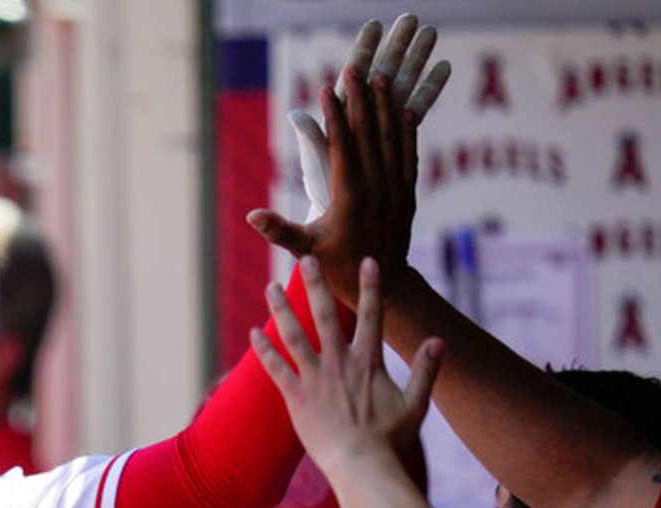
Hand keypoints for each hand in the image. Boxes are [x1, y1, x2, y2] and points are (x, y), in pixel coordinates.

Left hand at [254, 256, 440, 479]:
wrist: (362, 466)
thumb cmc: (390, 441)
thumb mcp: (416, 405)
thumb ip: (426, 371)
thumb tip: (440, 340)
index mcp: (369, 362)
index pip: (372, 315)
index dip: (370, 286)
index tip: (367, 261)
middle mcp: (340, 363)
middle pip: (324, 315)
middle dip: (314, 284)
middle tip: (305, 258)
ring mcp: (316, 379)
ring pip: (294, 335)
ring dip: (280, 309)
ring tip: (269, 286)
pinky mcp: (296, 398)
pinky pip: (276, 369)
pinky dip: (263, 351)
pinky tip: (252, 334)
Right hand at [255, 16, 449, 297]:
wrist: (384, 284)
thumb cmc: (338, 269)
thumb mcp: (305, 251)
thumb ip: (280, 230)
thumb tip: (252, 215)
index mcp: (349, 196)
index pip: (342, 146)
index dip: (335, 116)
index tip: (328, 90)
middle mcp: (375, 187)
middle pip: (367, 134)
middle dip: (360, 100)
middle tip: (354, 71)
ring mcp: (394, 188)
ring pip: (390, 139)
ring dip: (384, 107)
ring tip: (380, 80)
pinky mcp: (406, 194)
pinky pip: (408, 156)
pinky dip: (406, 133)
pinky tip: (403, 113)